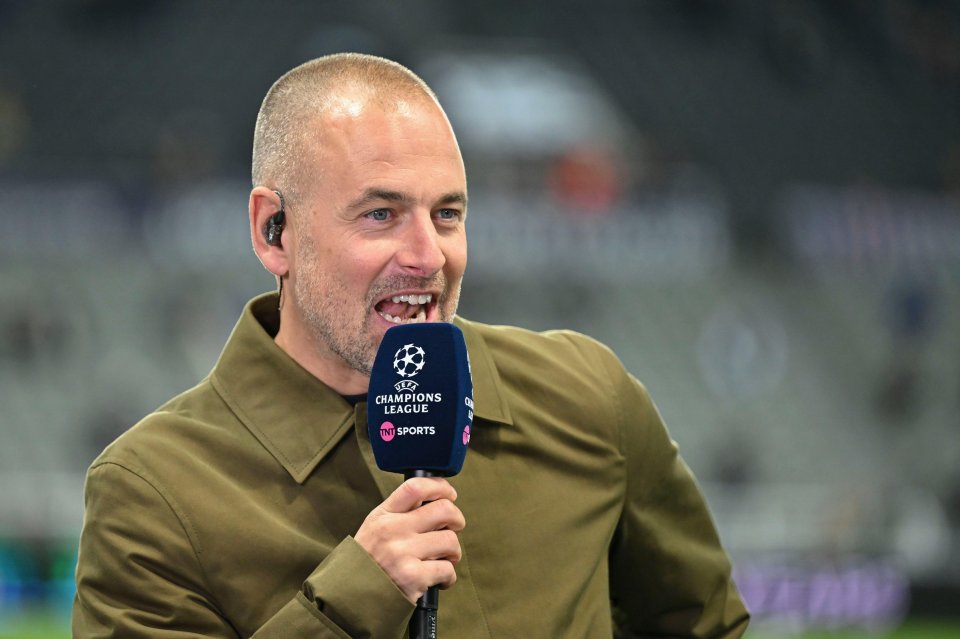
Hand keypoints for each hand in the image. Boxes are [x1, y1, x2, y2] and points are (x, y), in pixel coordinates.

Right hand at [354, 477, 464, 603]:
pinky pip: (447, 569)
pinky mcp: (413, 577)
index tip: (449, 494)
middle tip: (454, 528)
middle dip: (457, 519)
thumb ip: (400, 513)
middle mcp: (392, 530)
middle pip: (443, 510)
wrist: (350, 599)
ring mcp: (402, 553)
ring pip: (450, 541)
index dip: (440, 486)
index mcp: (383, 515)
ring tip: (444, 558)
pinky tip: (438, 580)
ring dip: (454, 552)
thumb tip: (437, 502)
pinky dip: (448, 577)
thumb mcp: (375, 528)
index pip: (416, 487)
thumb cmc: (369, 562)